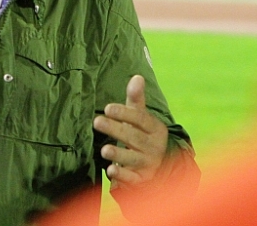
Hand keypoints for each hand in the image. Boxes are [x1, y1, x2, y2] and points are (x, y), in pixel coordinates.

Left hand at [93, 75, 167, 190]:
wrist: (159, 165)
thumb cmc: (143, 134)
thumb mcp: (141, 117)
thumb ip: (136, 99)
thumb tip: (137, 76)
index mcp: (155, 129)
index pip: (141, 119)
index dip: (125, 113)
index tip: (107, 108)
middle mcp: (153, 147)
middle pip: (134, 138)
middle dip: (115, 130)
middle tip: (97, 121)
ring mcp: (148, 164)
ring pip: (133, 159)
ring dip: (118, 155)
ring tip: (104, 150)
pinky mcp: (141, 180)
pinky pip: (132, 179)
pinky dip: (122, 176)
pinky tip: (111, 171)